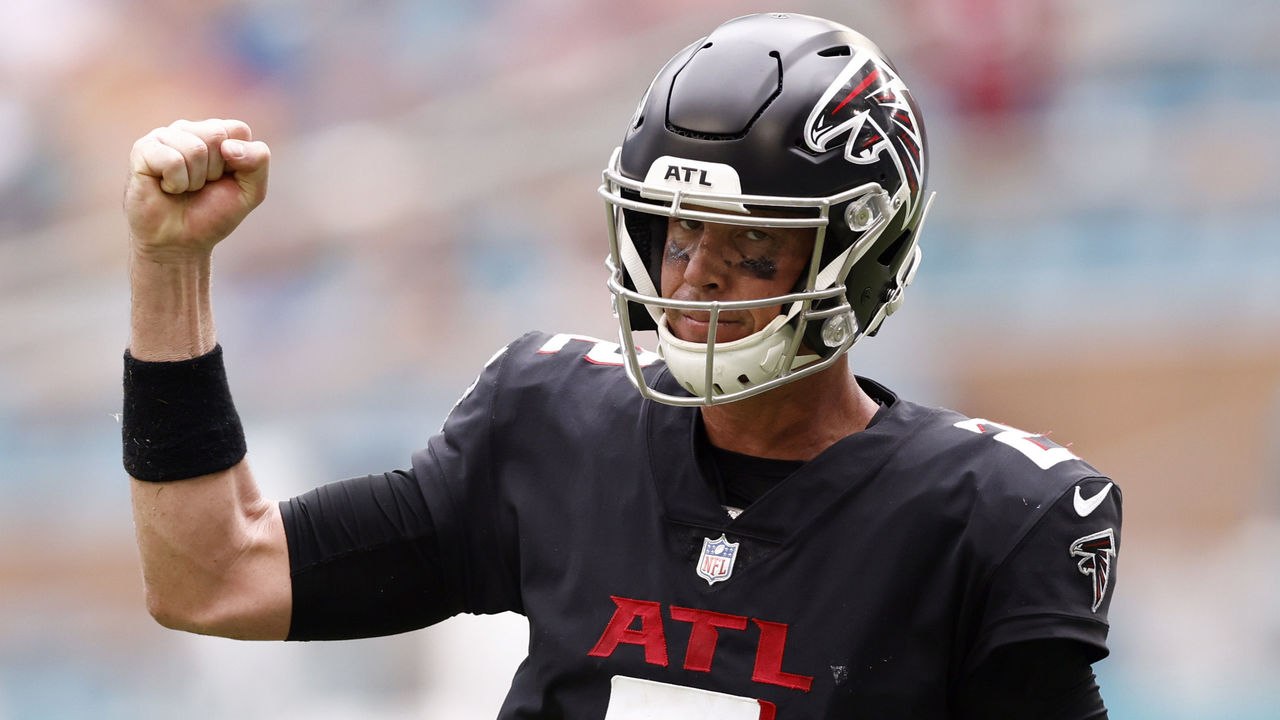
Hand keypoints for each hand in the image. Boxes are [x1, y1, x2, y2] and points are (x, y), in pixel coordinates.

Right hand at [125, 118, 269, 260]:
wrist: (180, 242)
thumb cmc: (213, 213)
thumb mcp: (251, 191)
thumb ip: (258, 161)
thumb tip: (229, 146)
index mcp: (217, 134)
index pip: (238, 130)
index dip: (238, 161)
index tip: (224, 179)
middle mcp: (190, 130)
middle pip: (217, 135)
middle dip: (215, 171)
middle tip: (201, 186)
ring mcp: (164, 136)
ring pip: (195, 149)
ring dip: (194, 180)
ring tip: (184, 188)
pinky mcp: (143, 149)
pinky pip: (172, 160)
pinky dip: (175, 184)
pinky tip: (166, 188)